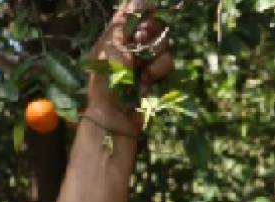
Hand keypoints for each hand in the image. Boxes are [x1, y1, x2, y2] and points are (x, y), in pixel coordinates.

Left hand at [85, 0, 174, 135]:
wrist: (113, 117)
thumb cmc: (107, 79)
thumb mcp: (111, 45)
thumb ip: (125, 20)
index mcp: (115, 37)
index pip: (134, 14)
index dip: (144, 12)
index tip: (148, 14)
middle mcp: (130, 47)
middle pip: (154, 28)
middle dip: (151, 36)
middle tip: (141, 43)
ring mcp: (143, 63)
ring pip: (164, 47)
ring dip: (155, 59)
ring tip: (142, 74)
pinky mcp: (154, 78)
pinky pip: (167, 65)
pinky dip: (158, 73)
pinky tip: (146, 84)